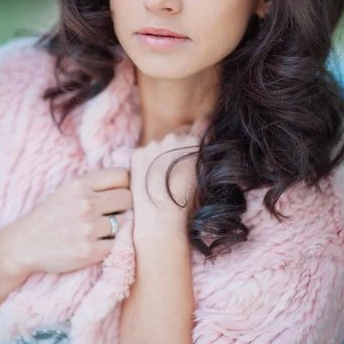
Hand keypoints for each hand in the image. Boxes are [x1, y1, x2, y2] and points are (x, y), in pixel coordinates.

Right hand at [10, 168, 131, 274]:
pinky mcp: (90, 251)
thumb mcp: (68, 190)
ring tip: (99, 228)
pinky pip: (117, 243)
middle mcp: (86, 204)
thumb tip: (131, 180)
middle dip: (123, 205)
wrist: (26, 244)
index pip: (122, 176)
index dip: (122, 184)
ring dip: (117, 226)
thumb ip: (95, 183)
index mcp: (80, 185)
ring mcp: (89, 228)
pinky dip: (110, 244)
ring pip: (124, 222)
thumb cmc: (52, 214)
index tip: (116, 192)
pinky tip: (95, 242)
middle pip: (128, 198)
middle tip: (110, 212)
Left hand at [130, 118, 207, 240]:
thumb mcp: (205, 176)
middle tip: (178, 169)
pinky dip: (148, 162)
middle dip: (180, 147)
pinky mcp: (137, 153)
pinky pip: (146, 153)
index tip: (200, 141)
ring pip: (161, 145)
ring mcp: (153, 145)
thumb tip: (205, 144)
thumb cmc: (188, 203)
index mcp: (194, 142)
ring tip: (164, 178)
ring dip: (163, 155)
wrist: (161, 220)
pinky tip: (151, 179)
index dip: (203, 132)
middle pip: (180, 135)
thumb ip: (205, 155)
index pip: (203, 123)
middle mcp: (173, 138)